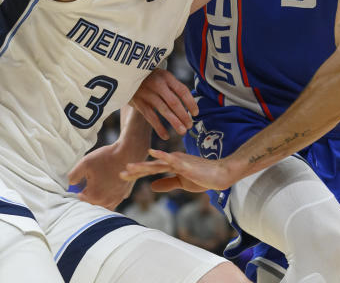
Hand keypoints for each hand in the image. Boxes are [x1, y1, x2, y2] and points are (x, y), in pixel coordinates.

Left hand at [68, 143, 137, 209]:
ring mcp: (117, 199)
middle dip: (90, 194)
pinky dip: (110, 194)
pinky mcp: (124, 194)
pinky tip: (110, 184)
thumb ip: (73, 175)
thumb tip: (71, 183)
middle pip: (93, 203)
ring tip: (100, 183)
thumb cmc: (106, 158)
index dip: (81, 189)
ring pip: (104, 204)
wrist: (128, 153)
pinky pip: (114, 199)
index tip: (84, 180)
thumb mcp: (84, 163)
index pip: (82, 198)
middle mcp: (107, 201)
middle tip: (92, 180)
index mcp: (95, 196)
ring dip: (100, 196)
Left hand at [121, 148, 237, 192]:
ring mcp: (178, 160)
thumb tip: (152, 187)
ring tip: (129, 167)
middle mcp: (171, 160)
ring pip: (157, 163)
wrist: (219, 175)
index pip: (150, 170)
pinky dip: (162, 155)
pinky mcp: (185, 163)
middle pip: (150, 166)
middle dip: (135, 170)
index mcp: (170, 165)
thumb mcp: (182, 183)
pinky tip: (152, 153)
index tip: (123, 176)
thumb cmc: (203, 178)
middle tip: (120, 174)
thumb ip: (167, 183)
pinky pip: (172, 158)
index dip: (137, 173)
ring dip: (143, 165)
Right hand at [130, 69, 197, 139]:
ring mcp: (147, 94)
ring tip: (182, 132)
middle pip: (174, 102)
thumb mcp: (162, 76)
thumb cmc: (150, 78)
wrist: (128, 75)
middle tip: (190, 125)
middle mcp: (157, 84)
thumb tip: (189, 105)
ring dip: (175, 122)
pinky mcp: (139, 103)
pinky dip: (159, 128)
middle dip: (183, 115)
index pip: (182, 90)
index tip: (196, 113)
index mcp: (166, 77)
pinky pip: (151, 117)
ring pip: (164, 110)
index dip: (190, 103)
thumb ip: (173, 87)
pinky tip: (166, 136)